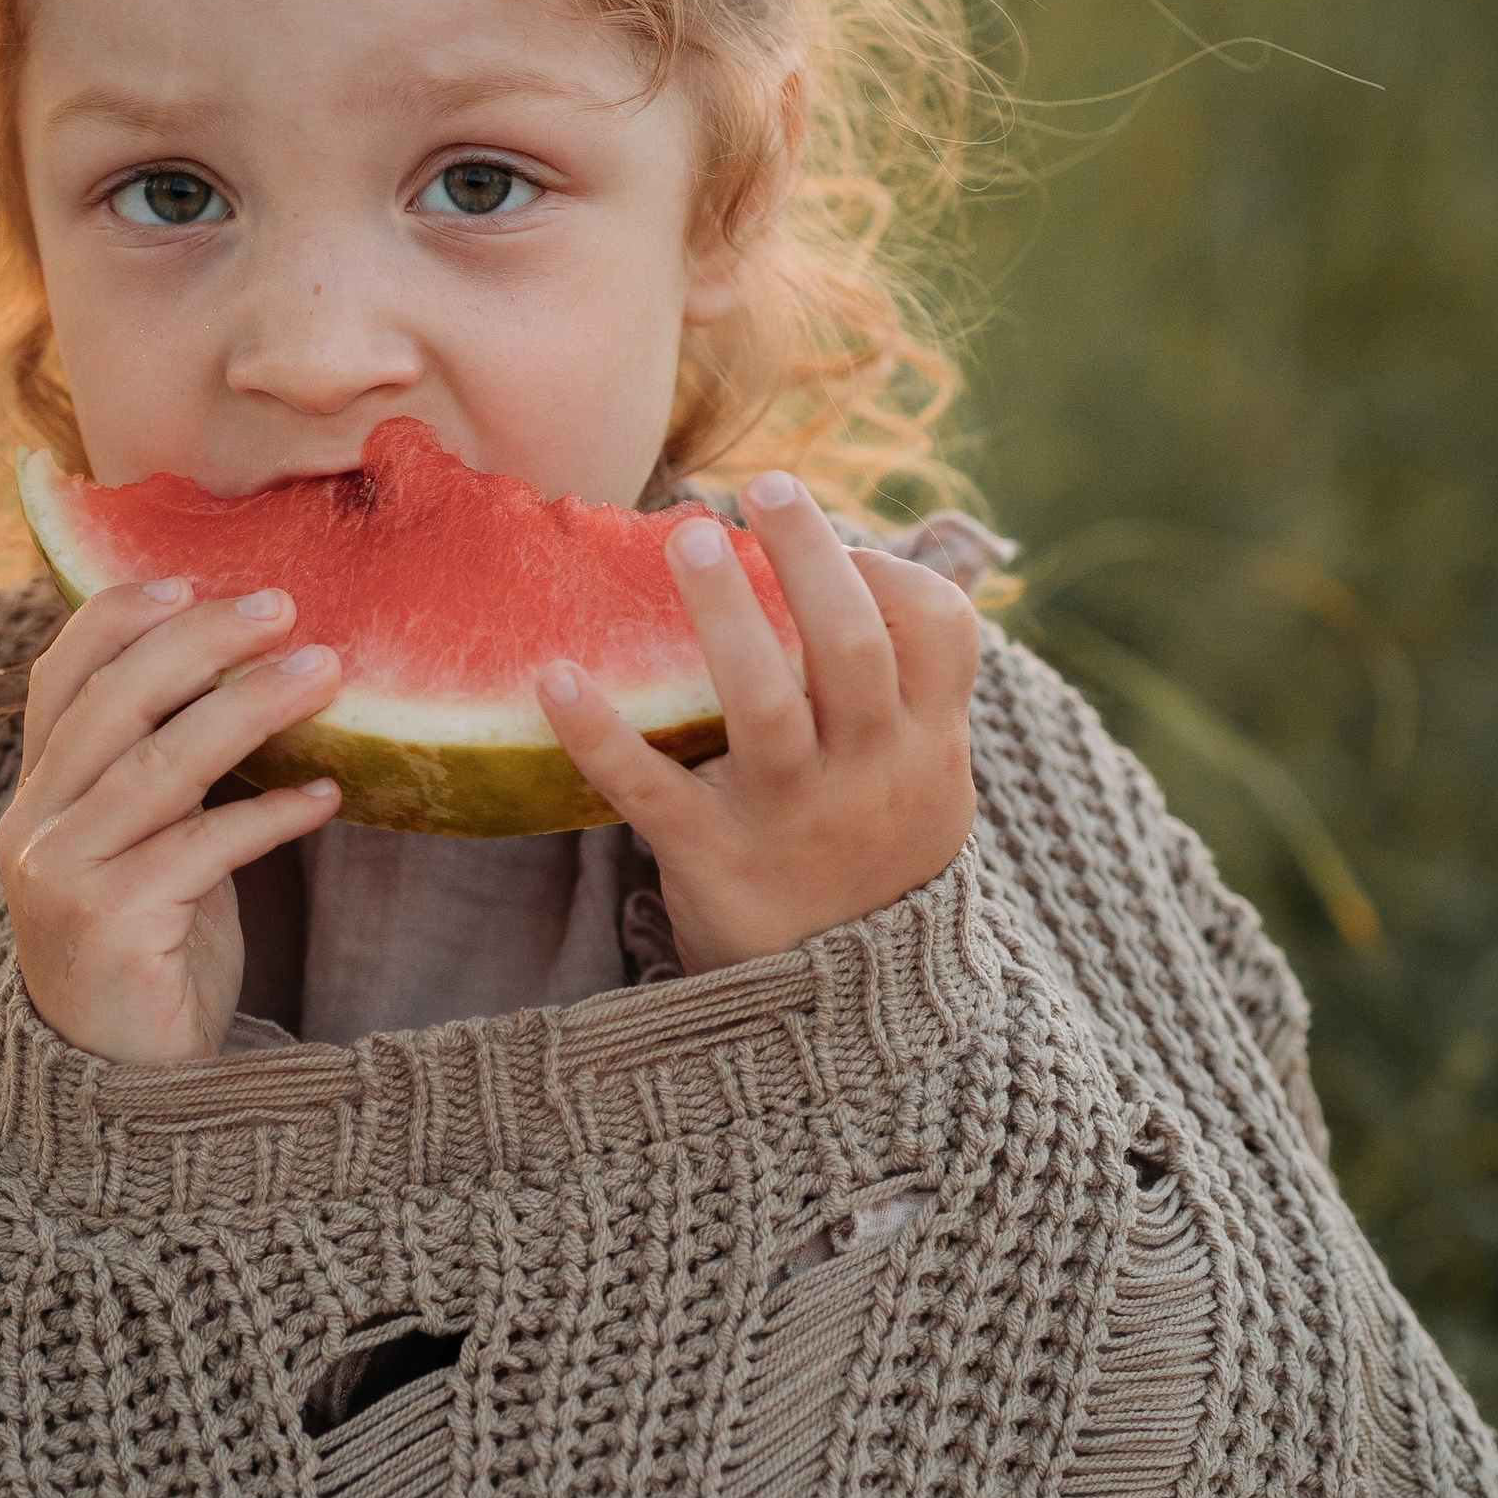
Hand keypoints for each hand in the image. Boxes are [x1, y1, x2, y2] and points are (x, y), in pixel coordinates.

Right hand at [0, 580, 342, 1065]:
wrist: (122, 1087)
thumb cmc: (151, 949)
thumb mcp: (143, 845)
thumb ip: (161, 770)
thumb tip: (246, 672)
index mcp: (35, 796)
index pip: (57, 679)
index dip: (118, 619)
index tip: (190, 578)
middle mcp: (33, 827)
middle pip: (114, 703)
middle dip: (202, 642)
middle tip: (285, 607)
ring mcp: (64, 876)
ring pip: (162, 764)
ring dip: (252, 709)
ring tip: (328, 674)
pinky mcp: (113, 925)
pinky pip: (203, 848)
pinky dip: (271, 816)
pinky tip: (330, 800)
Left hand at [535, 472, 980, 972]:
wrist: (851, 1010)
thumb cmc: (870, 853)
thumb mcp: (924, 778)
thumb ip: (904, 685)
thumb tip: (846, 554)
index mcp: (928, 744)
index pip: (941, 633)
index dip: (892, 571)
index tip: (842, 539)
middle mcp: (871, 775)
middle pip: (854, 647)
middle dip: (811, 558)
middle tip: (764, 487)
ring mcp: (794, 819)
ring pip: (766, 705)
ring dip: (724, 617)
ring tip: (687, 539)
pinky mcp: (715, 862)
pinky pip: (652, 792)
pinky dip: (601, 735)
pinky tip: (556, 678)